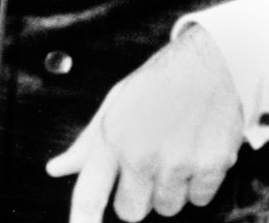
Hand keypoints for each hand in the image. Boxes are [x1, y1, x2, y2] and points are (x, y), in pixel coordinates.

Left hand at [47, 28, 244, 221]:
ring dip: (171, 189)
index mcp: (112, 138)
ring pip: (167, 207)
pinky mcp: (211, 166)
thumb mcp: (116, 104)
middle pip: (131, 212)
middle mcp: (141, 154)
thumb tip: (56, 169)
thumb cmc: (159, 83)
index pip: (89, 195)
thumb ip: (87, 143)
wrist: (212, 61)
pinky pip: (199, 200)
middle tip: (149, 165)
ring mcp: (177, 163)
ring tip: (176, 151)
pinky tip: (197, 151)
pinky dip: (199, 183)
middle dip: (138, 196)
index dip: (82, 222)